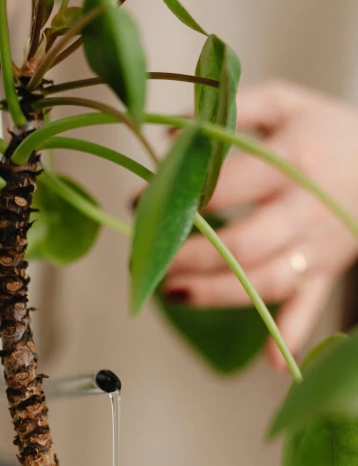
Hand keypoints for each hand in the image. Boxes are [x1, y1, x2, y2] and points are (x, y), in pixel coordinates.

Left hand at [163, 80, 357, 370]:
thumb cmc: (326, 130)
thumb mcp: (286, 102)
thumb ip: (234, 109)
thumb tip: (172, 138)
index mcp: (293, 162)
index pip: (227, 187)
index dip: (180, 198)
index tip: (139, 204)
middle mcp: (305, 210)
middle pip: (242, 245)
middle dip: (189, 257)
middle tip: (148, 258)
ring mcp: (318, 246)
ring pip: (266, 281)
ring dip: (218, 295)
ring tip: (172, 293)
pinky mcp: (327, 270)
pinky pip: (312, 307)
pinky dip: (292, 336)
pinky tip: (270, 363)